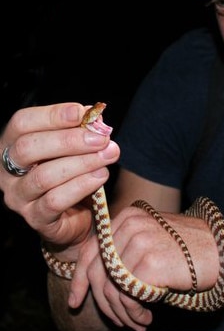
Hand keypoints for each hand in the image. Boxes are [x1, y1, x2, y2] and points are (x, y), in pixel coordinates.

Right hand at [0, 102, 119, 257]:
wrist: (76, 214)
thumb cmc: (72, 173)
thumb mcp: (75, 148)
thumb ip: (82, 131)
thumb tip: (96, 118)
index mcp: (12, 145)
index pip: (22, 123)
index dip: (52, 115)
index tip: (82, 112)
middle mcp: (8, 171)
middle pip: (28, 148)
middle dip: (69, 140)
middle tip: (101, 138)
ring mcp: (19, 197)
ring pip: (44, 176)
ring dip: (81, 163)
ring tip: (107, 156)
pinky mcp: (36, 218)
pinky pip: (55, 201)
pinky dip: (82, 186)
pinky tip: (101, 176)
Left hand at [70, 205, 219, 330]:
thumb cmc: (191, 248)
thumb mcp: (155, 239)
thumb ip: (126, 249)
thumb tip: (94, 278)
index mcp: (129, 215)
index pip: (92, 249)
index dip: (79, 278)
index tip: (77, 299)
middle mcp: (130, 224)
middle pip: (96, 270)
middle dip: (102, 302)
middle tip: (118, 320)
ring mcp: (139, 241)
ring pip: (110, 288)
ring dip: (122, 313)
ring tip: (137, 322)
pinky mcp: (148, 262)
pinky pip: (127, 297)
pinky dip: (134, 314)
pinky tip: (147, 318)